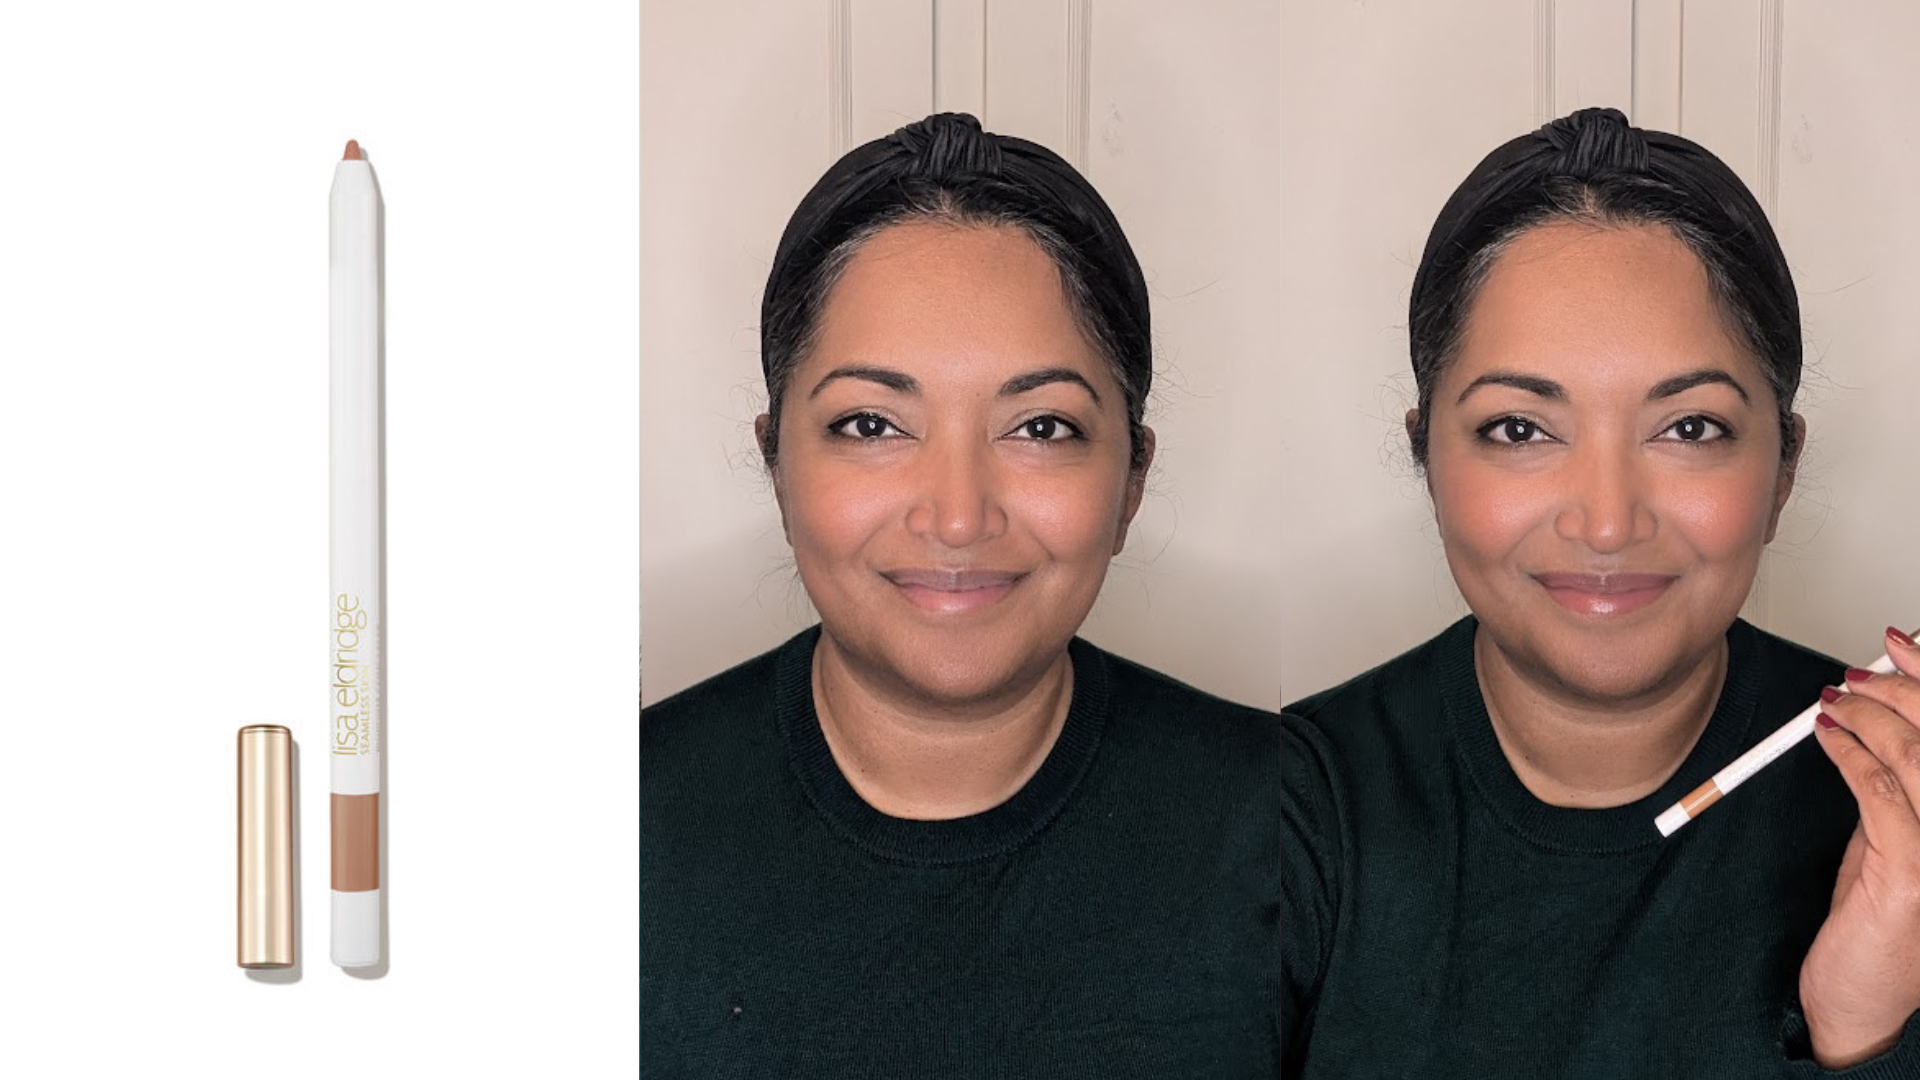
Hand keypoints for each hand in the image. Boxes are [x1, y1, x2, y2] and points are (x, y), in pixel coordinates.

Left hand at [1799, 626, 1919, 1067]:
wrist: (1862, 999)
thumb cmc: (1881, 922)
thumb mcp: (1892, 838)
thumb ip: (1895, 783)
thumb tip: (1875, 714)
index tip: (1902, 643)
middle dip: (1903, 688)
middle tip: (1862, 668)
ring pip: (1917, 756)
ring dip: (1871, 716)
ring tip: (1835, 701)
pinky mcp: (1913, 872)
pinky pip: (1880, 792)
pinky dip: (1849, 753)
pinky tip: (1825, 736)